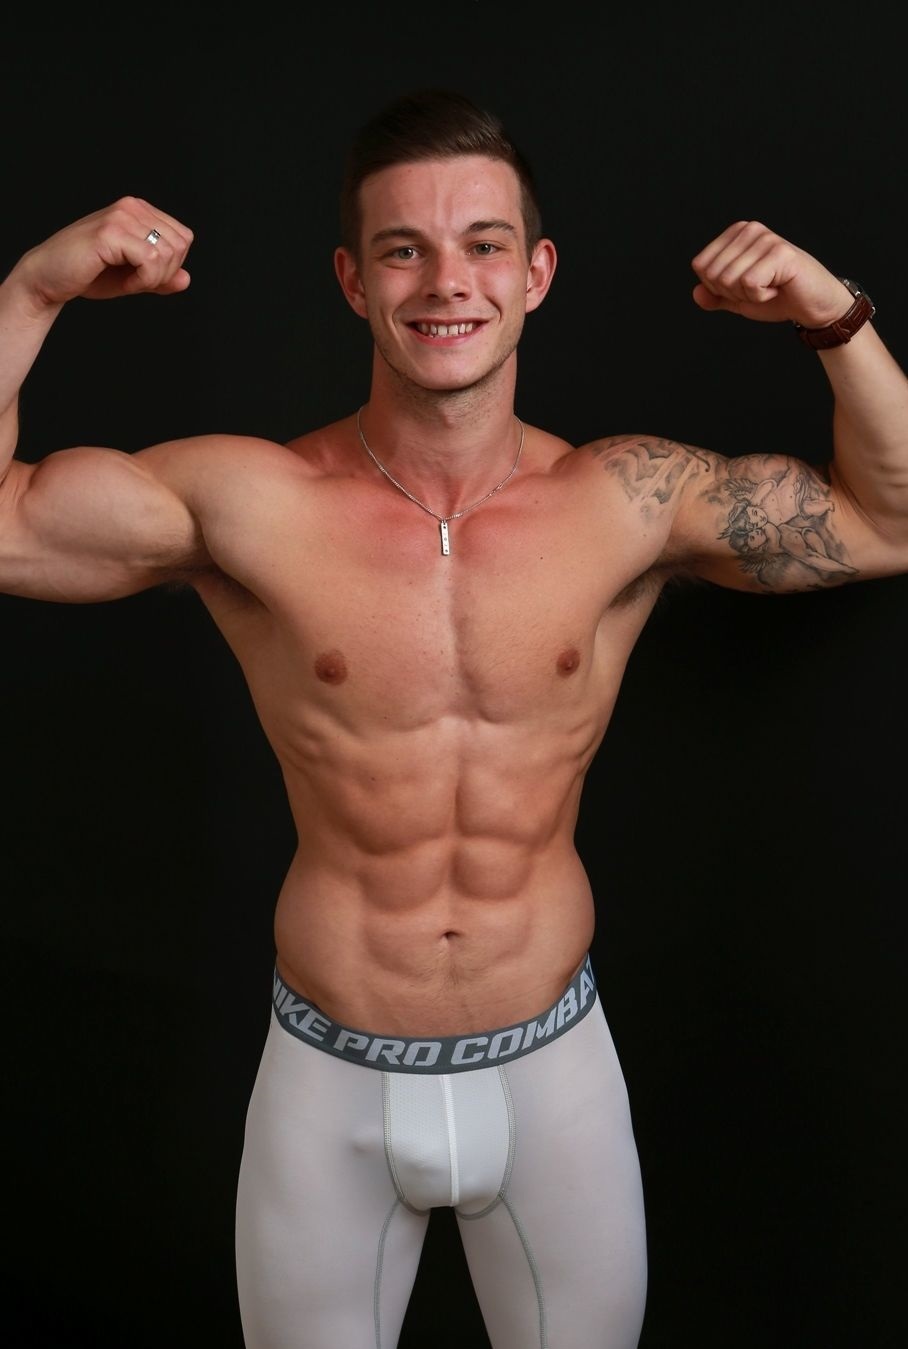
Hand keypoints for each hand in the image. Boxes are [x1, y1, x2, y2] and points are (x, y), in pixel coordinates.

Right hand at [14, 196, 192, 309]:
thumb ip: (161, 277)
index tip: (143, 274)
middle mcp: (131, 207)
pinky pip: (151, 260)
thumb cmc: (88, 275)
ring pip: (168, 253)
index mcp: (139, 211)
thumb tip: (187, 279)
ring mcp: (121, 216)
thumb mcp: (134, 278)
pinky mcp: (111, 231)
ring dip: (152, 279)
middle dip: (164, 273)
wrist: (49, 278)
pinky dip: (142, 281)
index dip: (170, 265)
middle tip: (135, 280)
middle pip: (180, 245)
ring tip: (127, 280)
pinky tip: (124, 283)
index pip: (183, 238)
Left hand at [691, 221, 852, 328]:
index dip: (717, 287)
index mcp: (735, 234)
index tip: (744, 285)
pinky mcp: (780, 252)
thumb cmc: (777, 297)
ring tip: (770, 287)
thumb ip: (715, 296)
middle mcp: (749, 229)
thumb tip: (696, 294)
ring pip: (729, 280)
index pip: (701, 266)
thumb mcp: (738, 298)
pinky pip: (750, 284)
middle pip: (713, 274)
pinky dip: (762, 296)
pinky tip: (778, 287)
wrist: (811, 305)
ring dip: (748, 295)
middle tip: (759, 288)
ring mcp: (765, 238)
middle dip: (733, 293)